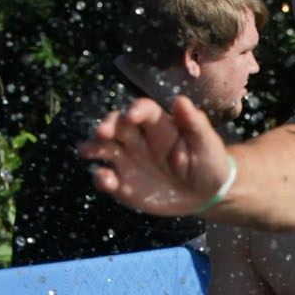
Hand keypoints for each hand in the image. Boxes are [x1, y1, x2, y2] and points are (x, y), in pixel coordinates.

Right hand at [80, 95, 231, 217]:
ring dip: (92, 148)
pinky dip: (101, 178)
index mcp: (159, 125)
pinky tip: (106, 181)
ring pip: (103, 148)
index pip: (144, 111)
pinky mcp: (123, 183)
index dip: (137, 110)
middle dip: (107, 126)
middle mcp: (138, 138)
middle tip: (102, 133)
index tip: (133, 116)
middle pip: (116, 125)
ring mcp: (128, 159)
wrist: (205, 193)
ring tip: (86, 152)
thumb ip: (195, 124)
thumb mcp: (207, 145)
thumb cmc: (208, 162)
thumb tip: (181, 100)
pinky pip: (106, 178)